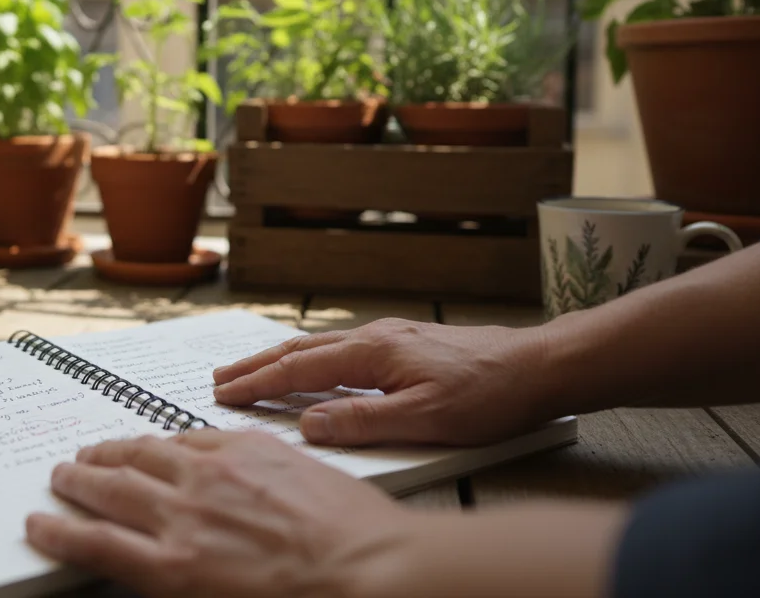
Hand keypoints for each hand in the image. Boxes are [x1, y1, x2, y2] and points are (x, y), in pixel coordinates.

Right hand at [25, 430, 412, 597]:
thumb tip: (150, 569)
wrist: (373, 572)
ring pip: (143, 454)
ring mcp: (215, 476)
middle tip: (60, 475)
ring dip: (111, 453)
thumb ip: (174, 583)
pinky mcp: (249, 448)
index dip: (58, 530)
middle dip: (76, 483)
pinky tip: (162, 440)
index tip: (39, 521)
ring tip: (95, 452)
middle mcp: (183, 516)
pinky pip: (192, 436)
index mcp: (173, 569)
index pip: (92, 543)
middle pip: (108, 491)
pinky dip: (167, 439)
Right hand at [211, 318, 552, 446]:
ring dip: (280, 358)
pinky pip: (341, 346)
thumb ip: (363, 422)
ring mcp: (390, 336)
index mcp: (373, 353)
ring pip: (320, 345)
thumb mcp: (426, 420)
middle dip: (256, 364)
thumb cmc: (489, 394)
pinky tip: (313, 364)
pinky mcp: (405, 342)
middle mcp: (375, 336)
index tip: (224, 394)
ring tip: (253, 369)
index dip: (258, 383)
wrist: (539, 366)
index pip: (299, 369)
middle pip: (300, 349)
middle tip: (220, 377)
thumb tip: (309, 425)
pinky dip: (310, 356)